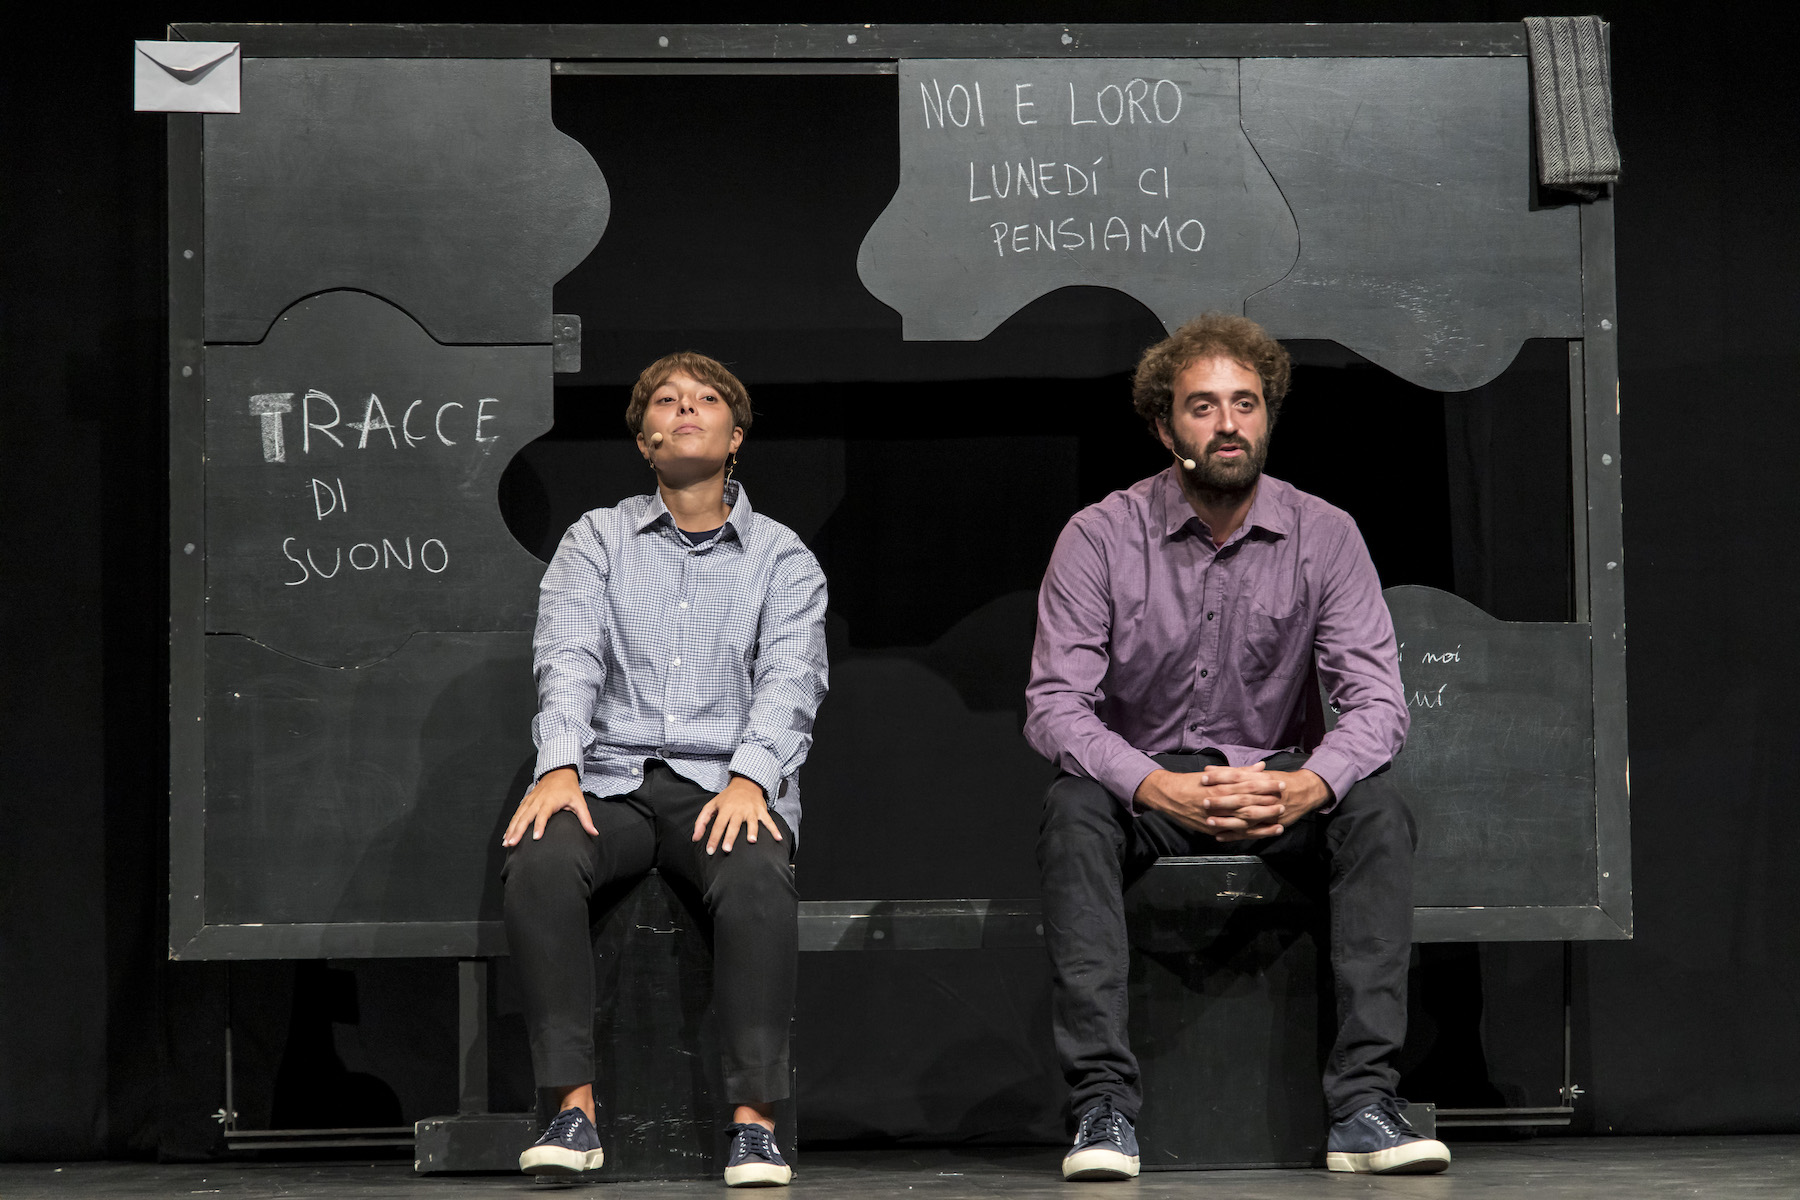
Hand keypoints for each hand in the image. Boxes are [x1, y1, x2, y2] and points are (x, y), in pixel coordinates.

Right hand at [501, 767, 596, 845]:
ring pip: (518, 816)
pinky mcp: (526, 801)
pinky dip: (511, 824)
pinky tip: (506, 835)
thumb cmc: (570, 789)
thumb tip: (595, 833)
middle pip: (526, 817)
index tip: (536, 838)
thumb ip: (586, 819)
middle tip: (512, 844)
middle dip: (518, 831)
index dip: (540, 826)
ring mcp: (530, 800)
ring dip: (511, 829)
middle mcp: (538, 800)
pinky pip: (516, 814)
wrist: (559, 771)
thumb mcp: (580, 802)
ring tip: (506, 843)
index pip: (543, 815)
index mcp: (550, 801)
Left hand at [693, 774, 781, 854]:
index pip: (718, 825)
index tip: (710, 851)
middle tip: (727, 849)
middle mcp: (738, 810)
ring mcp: (751, 811)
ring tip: (751, 841)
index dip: (713, 838)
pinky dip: (774, 829)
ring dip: (752, 831)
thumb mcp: (711, 805)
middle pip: (733, 825)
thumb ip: (701, 821)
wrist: (746, 783)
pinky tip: (778, 838)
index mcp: (725, 809)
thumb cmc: (727, 798)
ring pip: (751, 823)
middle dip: (730, 837)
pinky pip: (768, 821)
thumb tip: (695, 838)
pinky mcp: (761, 811)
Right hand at [1134, 765, 1330, 841]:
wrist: (1167, 795)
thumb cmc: (1192, 782)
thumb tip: (1260, 767)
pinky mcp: (1211, 829)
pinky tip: (1261, 833)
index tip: (1280, 783)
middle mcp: (1218, 802)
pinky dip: (1248, 834)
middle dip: (1267, 803)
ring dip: (1261, 820)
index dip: (1265, 785)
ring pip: (1242, 820)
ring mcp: (1215, 817)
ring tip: (1279, 820)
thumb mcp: (1215, 774)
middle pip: (1247, 802)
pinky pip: (1232, 833)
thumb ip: (1239, 772)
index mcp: (1220, 785)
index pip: (1247, 784)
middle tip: (1284, 801)